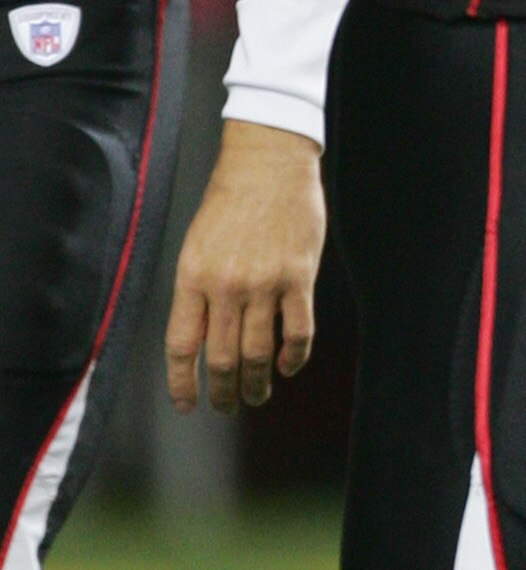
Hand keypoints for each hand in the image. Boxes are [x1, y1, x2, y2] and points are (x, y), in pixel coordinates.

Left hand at [165, 122, 326, 413]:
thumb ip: (197, 290)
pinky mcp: (299, 279)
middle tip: (227, 405)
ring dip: (257, 384)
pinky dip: (292, 358)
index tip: (186, 404)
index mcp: (193, 277)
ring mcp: (265, 284)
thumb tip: (201, 336)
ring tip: (257, 395)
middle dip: (224, 392)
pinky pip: (298, 333)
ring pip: (259, 353)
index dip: (182, 383)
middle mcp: (226, 286)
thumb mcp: (197, 244)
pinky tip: (287, 367)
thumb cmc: (230, 200)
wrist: (268, 163)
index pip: (182, 345)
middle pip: (222, 358)